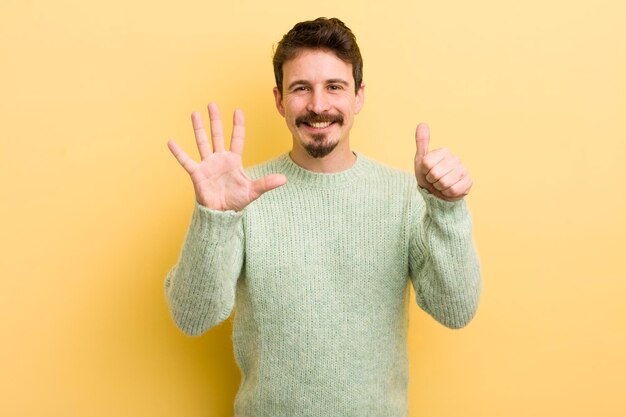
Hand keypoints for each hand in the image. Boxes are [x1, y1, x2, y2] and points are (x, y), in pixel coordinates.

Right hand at [168, 103, 286, 210]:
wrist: (221, 214)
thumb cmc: (236, 201)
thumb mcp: (253, 191)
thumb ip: (267, 183)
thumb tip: (284, 180)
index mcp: (234, 160)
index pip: (237, 139)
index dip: (238, 125)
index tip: (238, 110)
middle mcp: (220, 159)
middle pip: (217, 135)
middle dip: (215, 120)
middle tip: (212, 103)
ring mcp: (207, 165)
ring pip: (202, 142)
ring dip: (198, 128)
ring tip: (194, 113)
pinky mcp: (197, 174)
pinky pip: (186, 161)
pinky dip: (178, 152)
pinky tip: (171, 142)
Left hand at [414, 123, 472, 201]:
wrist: (438, 193)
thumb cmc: (428, 176)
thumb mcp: (421, 160)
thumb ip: (422, 142)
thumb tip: (422, 123)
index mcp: (444, 151)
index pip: (426, 164)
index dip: (424, 171)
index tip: (427, 171)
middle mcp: (456, 158)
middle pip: (435, 173)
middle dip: (431, 180)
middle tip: (434, 179)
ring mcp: (464, 170)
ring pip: (444, 183)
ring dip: (439, 187)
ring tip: (441, 185)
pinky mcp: (469, 182)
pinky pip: (453, 190)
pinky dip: (447, 193)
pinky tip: (448, 190)